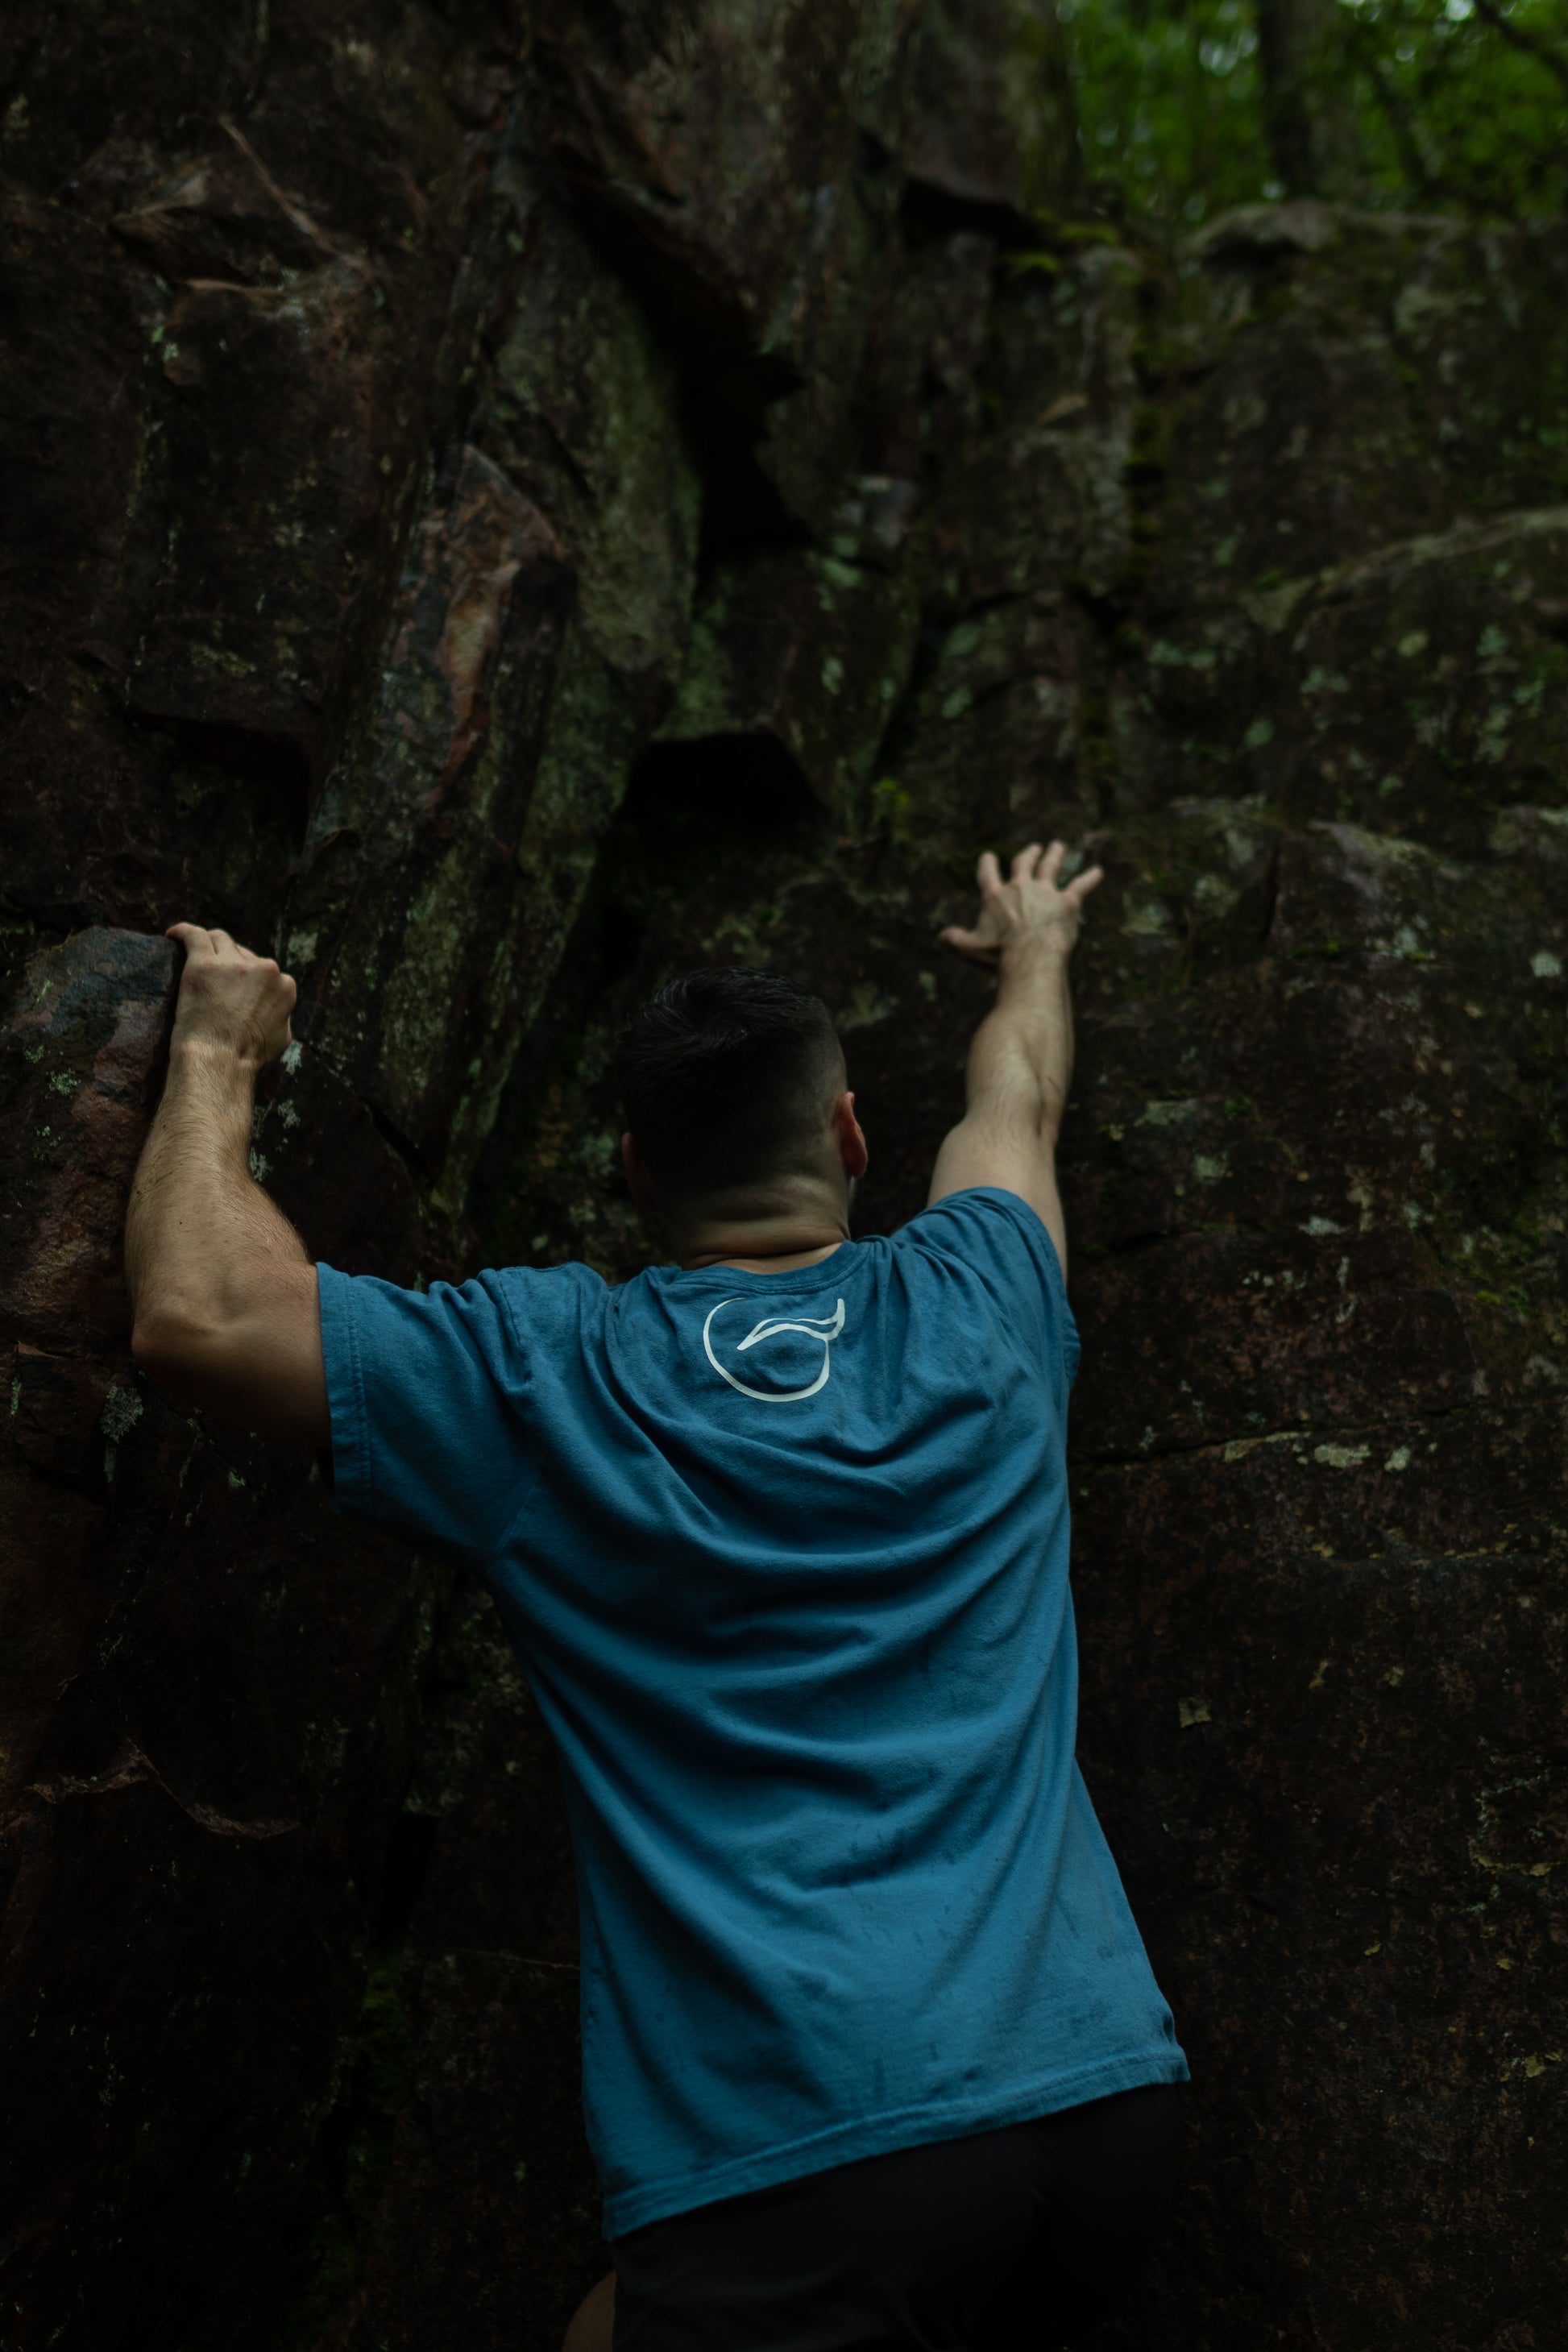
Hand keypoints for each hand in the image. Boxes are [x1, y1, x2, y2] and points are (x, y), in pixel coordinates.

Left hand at [166, 924, 297, 1067]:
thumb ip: (281, 1016)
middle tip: (212, 976)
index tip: (232, 985)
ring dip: (209, 944)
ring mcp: (233, 964)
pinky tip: (172, 935)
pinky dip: (182, 932)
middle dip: (230, 961)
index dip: (248, 977)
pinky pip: (193, 935)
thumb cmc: (247, 1059)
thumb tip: (277, 1011)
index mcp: (284, 986)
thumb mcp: (280, 1039)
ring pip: (219, 939)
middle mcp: (264, 969)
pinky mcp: (203, 963)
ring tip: (193, 952)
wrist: (220, 1063)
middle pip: (243, 953)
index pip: (265, 971)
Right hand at [938, 841, 1103, 966]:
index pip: (987, 873)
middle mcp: (1020, 887)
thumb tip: (942, 937)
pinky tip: (1099, 872)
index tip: (988, 856)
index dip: (987, 863)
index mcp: (995, 896)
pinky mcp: (1068, 902)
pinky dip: (1091, 878)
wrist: (1030, 956)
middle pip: (1023, 863)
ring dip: (1055, 854)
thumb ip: (956, 940)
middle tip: (1033, 848)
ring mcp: (1046, 892)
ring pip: (1051, 866)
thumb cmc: (998, 955)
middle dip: (1028, 854)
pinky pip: (1081, 886)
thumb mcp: (970, 949)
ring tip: (1058, 846)